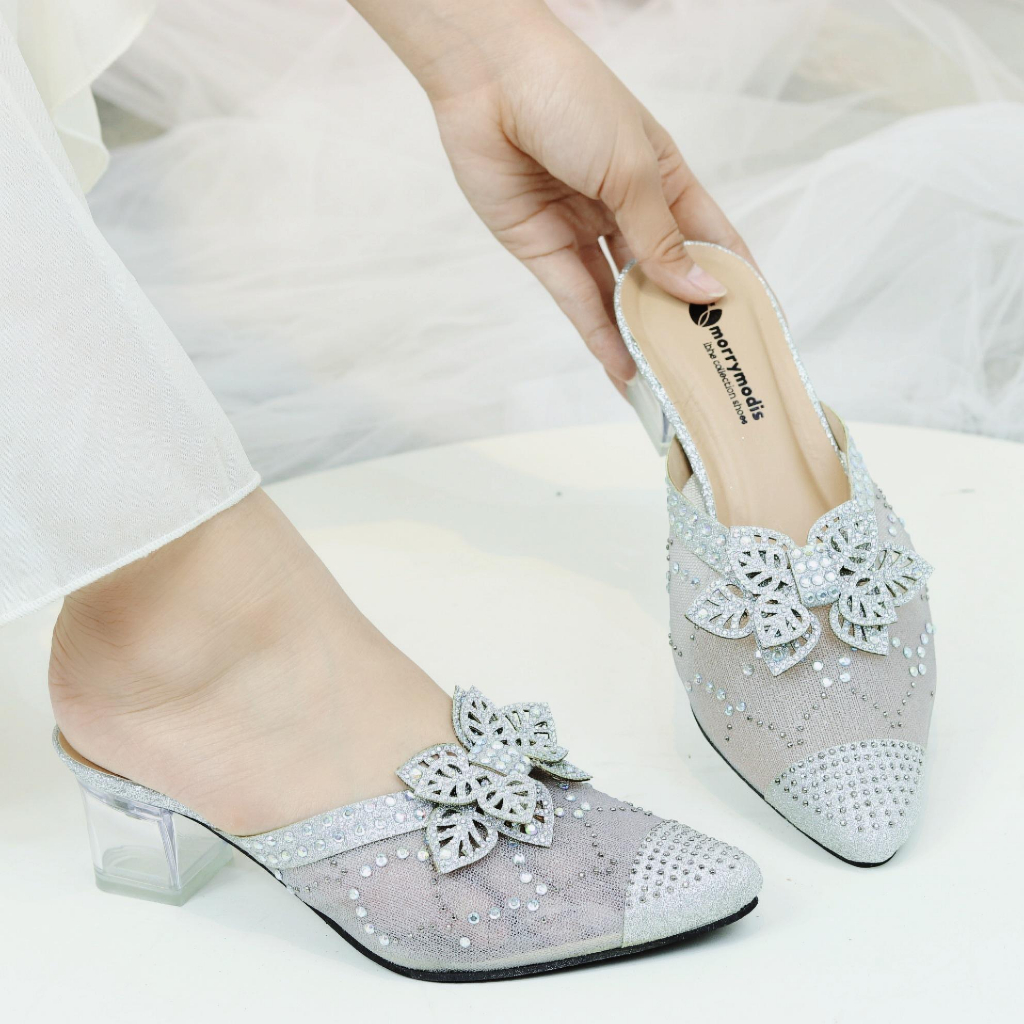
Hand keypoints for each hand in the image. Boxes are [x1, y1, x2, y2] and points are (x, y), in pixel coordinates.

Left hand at [351, 0, 751, 389]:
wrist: (488, 78)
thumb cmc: (573, 100)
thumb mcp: (633, 170)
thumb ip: (662, 238)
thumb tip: (703, 291)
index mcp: (664, 178)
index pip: (710, 239)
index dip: (733, 280)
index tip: (756, 325)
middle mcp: (626, 208)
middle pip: (664, 276)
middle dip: (685, 321)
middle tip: (710, 370)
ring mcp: (584, 230)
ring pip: (622, 296)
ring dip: (643, 337)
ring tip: (669, 383)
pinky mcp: (543, 248)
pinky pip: (578, 300)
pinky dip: (601, 335)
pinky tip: (625, 368)